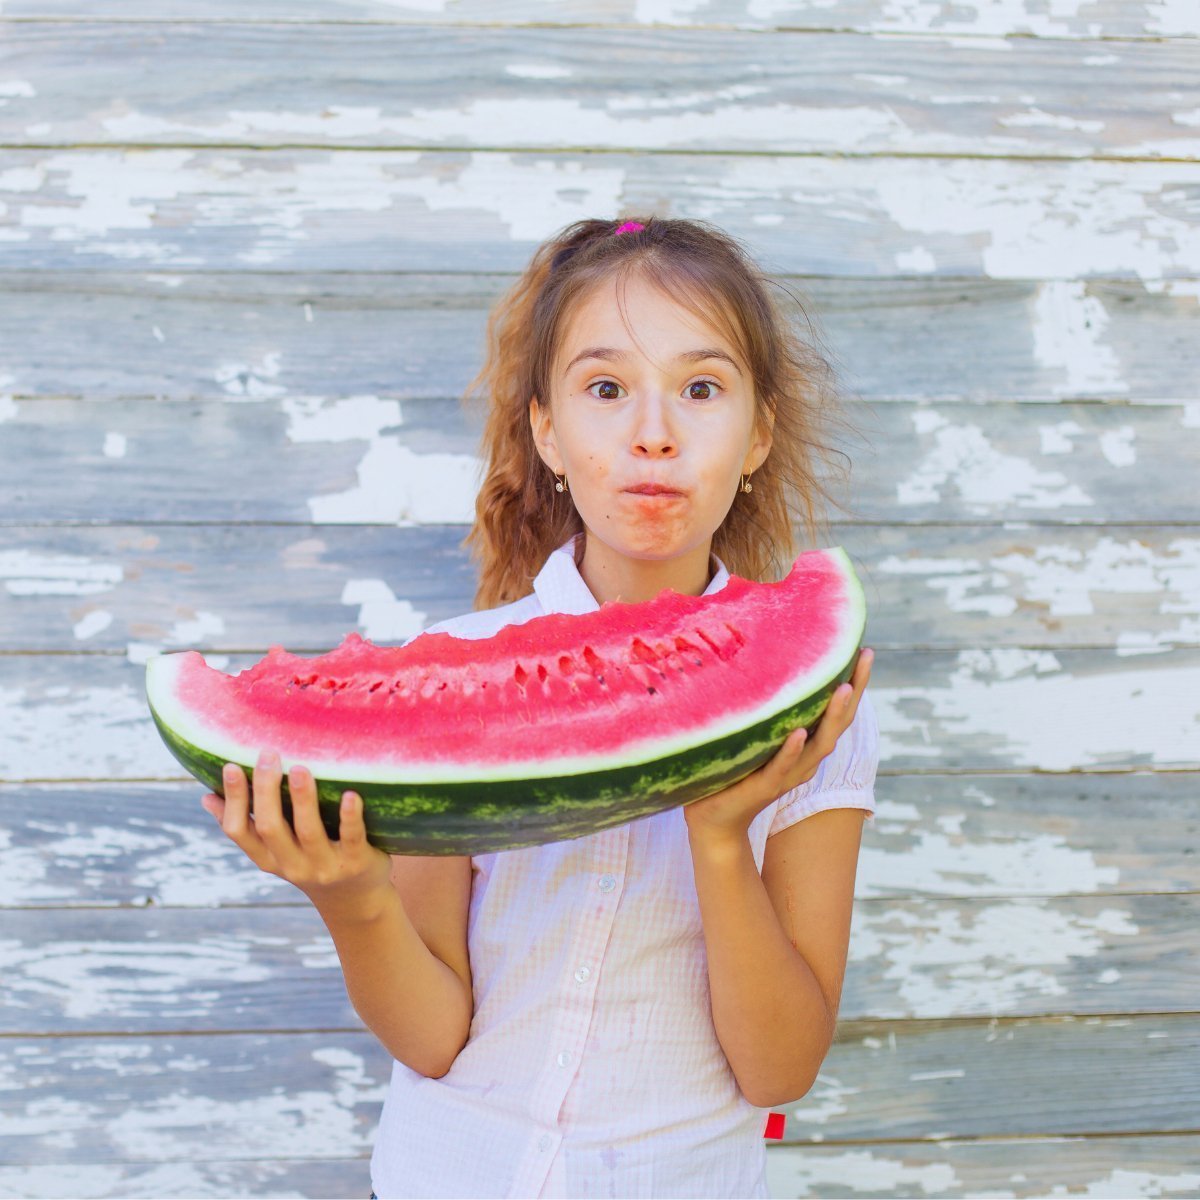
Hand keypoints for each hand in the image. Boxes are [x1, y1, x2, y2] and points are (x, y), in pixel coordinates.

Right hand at [200, 748, 392, 916]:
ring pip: (309, 831)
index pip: (240, 831)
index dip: (233, 801)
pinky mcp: (357, 862)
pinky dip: (350, 816)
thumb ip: (249, 826)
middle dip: (266, 791)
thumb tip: (207, 797)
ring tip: (299, 768)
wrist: (356, 899)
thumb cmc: (311, 860)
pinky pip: (352, 837)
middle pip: (271, 828)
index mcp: (269, 858)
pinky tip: (350, 794)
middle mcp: (293, 865)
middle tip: (267, 755)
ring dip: (303, 799)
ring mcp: (325, 865)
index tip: (230, 766)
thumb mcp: (277, 851)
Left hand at [682, 648, 874, 845]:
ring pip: (819, 744)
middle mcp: (804, 760)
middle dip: (855, 689)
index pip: (836, 712)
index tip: (864, 650)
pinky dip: (791, 750)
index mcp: (805, 747)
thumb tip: (755, 662)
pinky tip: (799, 732)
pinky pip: (781, 767)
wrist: (714, 820)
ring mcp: (787, 774)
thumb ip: (762, 708)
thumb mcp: (753, 734)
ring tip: (844, 688)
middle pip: (839, 722)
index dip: (853, 683)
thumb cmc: (732, 771)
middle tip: (867, 656)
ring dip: (832, 716)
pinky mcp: (764, 786)